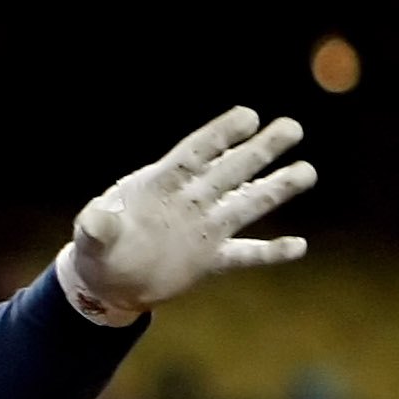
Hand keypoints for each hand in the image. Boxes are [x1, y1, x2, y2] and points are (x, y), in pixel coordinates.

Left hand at [58, 108, 315, 324]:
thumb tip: (93, 220)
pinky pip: (246, 254)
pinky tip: (299, 246)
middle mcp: (191, 201)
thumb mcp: (92, 238)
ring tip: (307, 171)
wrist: (108, 282)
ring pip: (247, 205)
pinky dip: (271, 252)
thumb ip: (97, 227)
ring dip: (277, 188)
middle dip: (261, 149)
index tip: (249, 115)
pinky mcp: (210, 261)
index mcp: (163, 185)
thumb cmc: (99, 249)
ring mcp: (204, 230)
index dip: (220, 134)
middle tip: (292, 127)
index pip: (196, 153)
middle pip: (232, 169)